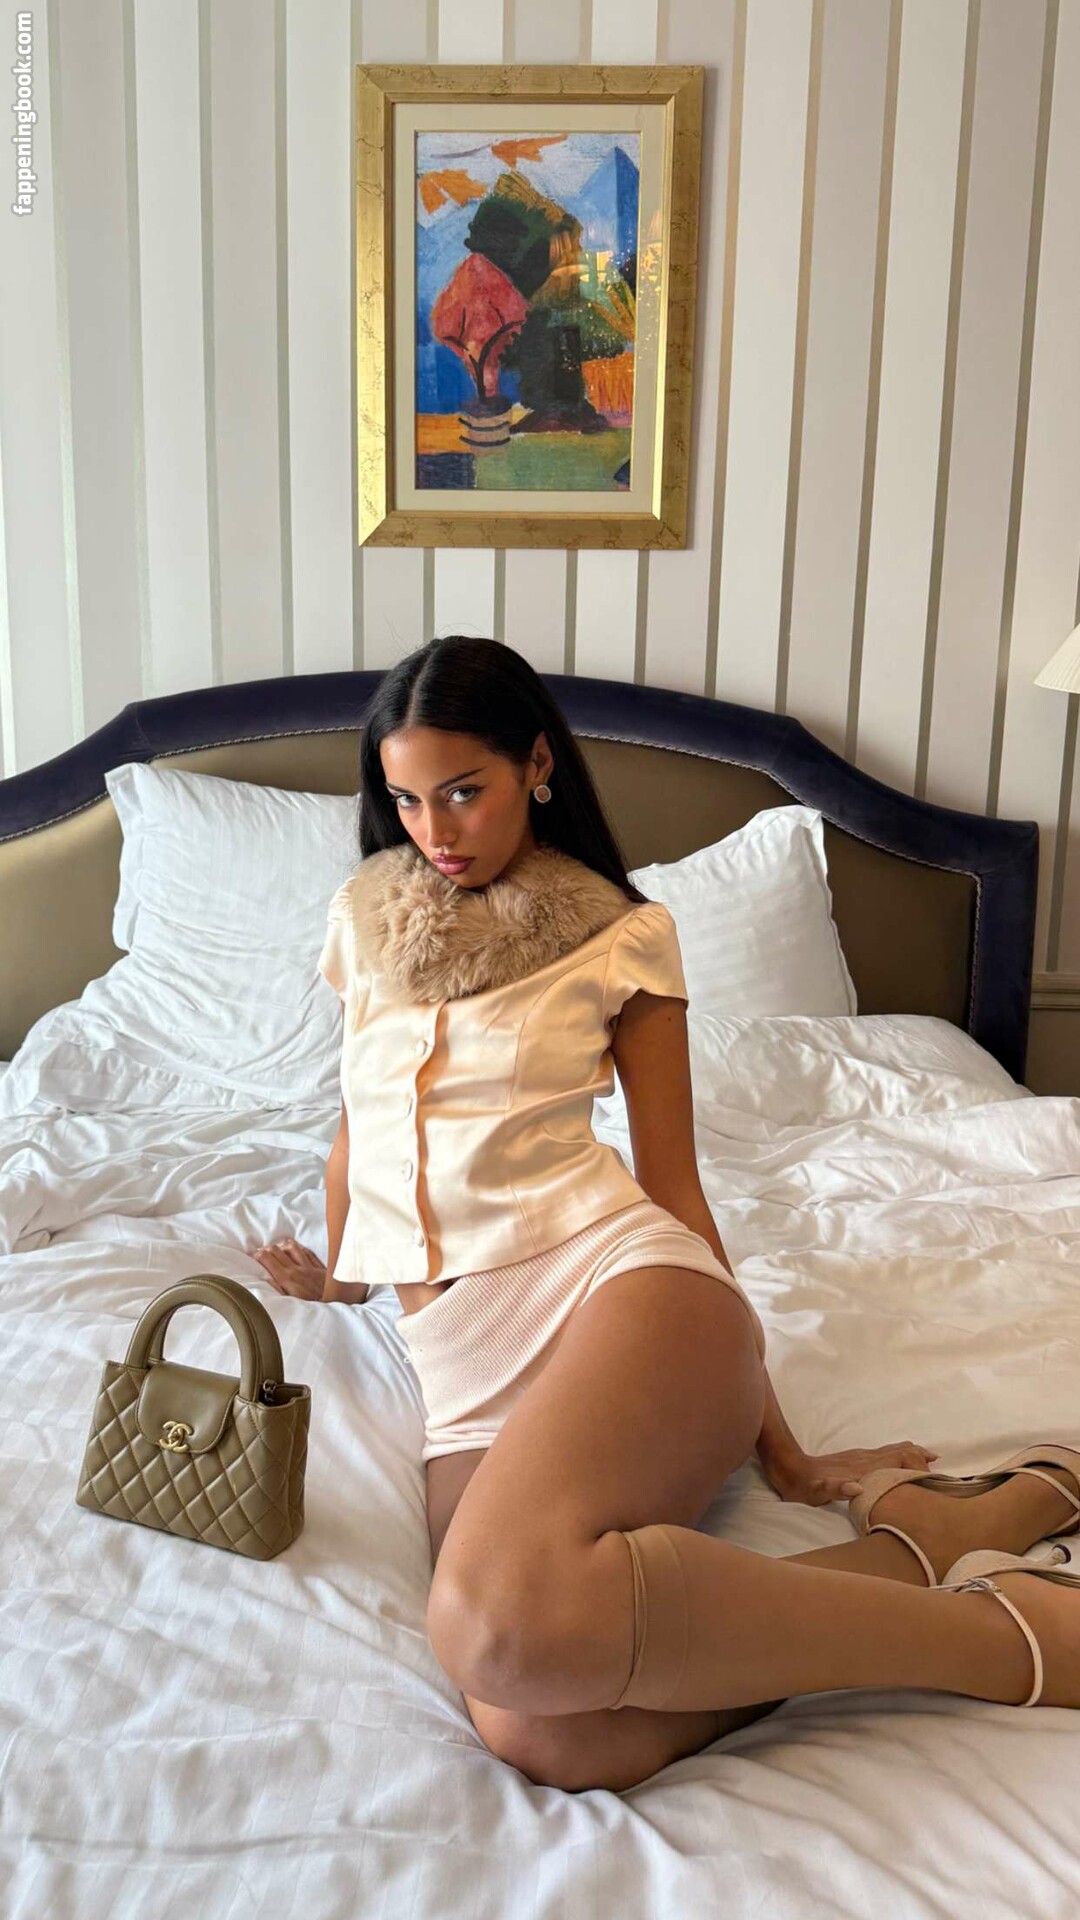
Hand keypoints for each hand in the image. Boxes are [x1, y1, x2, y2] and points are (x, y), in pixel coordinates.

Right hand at [247, 1236, 326, 1300]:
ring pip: (294, 1249)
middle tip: (261, 1250)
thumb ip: (278, 1290)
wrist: (336, 1304)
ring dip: (284, 1246)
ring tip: (278, 1245)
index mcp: (288, 1279)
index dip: (259, 1255)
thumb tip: (266, 1279)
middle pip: (279, 1251)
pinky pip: (309, 1253)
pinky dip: (301, 1249)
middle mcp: (298, 1270)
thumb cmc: (312, 1308)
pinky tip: (298, 1247)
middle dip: (268, 1249)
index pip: (269, 1260)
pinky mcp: (321, 1269)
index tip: (253, 1255)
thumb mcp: (291, 1303)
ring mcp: (310, 1267)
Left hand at [761, 1440, 939, 1507]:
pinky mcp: (856, 1460)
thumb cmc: (804, 1485)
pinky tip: (903, 1462)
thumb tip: (856, 1488)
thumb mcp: (816, 1491)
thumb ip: (834, 1489)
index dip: (915, 1467)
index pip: (897, 1460)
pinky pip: (886, 1454)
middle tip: (937, 1469)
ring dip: (913, 1454)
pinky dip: (901, 1455)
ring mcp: (861, 1457)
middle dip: (920, 1457)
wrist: (789, 1469)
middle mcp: (865, 1458)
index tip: (931, 1478)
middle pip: (900, 1451)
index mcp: (862, 1466)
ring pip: (894, 1450)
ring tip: (930, 1461)